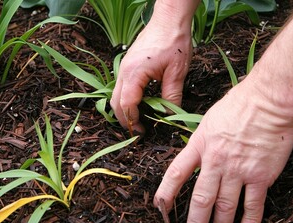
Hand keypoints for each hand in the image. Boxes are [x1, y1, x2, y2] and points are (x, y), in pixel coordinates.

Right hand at [110, 17, 192, 132]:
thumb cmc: (174, 41)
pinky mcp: (128, 65)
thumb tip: (168, 115)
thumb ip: (172, 96)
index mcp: (134, 73)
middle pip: (115, 102)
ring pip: (116, 95)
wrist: (169, 20)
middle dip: (124, 119)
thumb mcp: (177, 72)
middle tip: (138, 130)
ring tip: (138, 119)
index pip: (127, 104)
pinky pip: (122, 86)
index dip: (132, 121)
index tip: (141, 131)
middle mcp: (124, 71)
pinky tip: (140, 103)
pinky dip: (126, 98)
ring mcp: (124, 67)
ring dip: (124, 109)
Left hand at [153, 79, 292, 222]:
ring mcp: (238, 170)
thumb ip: (202, 141)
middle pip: (201, 198)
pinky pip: (253, 204)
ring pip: (225, 205)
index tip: (159, 207)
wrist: (267, 101)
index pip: (176, 174)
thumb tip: (197, 155)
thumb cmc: (239, 105)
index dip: (165, 193)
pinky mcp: (260, 175)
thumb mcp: (209, 120)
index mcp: (200, 145)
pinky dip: (250, 221)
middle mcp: (216, 161)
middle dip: (195, 222)